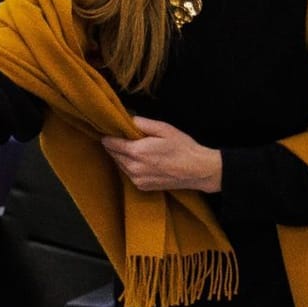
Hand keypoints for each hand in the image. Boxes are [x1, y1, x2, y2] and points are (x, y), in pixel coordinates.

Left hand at [101, 117, 221, 192]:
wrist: (198, 171)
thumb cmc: (183, 148)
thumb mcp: (164, 128)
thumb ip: (142, 123)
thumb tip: (128, 120)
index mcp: (137, 152)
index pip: (110, 144)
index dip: (108, 135)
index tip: (110, 130)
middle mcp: (134, 168)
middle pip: (113, 154)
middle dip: (115, 145)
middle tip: (124, 136)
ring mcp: (137, 180)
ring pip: (120, 164)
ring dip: (123, 156)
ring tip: (135, 148)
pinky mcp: (142, 187)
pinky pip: (128, 174)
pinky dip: (130, 166)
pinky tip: (142, 160)